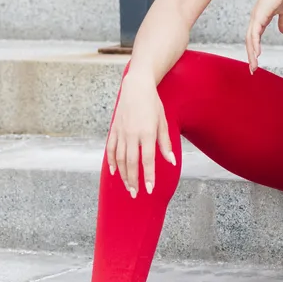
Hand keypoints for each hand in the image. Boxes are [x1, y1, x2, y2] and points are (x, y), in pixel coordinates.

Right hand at [105, 71, 176, 197]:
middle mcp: (132, 134)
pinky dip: (111, 161)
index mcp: (147, 133)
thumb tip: (171, 161)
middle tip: (136, 194)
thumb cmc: (153, 104)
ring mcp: (121, 132)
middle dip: (133, 180)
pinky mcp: (114, 129)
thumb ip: (165, 144)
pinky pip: (111, 149)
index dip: (148, 176)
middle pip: (131, 163)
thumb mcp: (163, 122)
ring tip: (128, 186)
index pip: (147, 160)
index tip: (149, 189)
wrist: (136, 87)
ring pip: (119, 159)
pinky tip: (115, 172)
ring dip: (123, 175)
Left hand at [246, 0, 282, 72]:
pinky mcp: (259, 16)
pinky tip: (256, 54)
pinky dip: (255, 45)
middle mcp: (255, 18)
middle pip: (250, 41)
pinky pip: (255, 34)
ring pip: (250, 39)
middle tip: (253, 69)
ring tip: (253, 66)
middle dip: (251, 55)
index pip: (254, 36)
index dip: (255, 49)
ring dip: (252, 54)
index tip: (257, 60)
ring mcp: (256, 17)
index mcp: (260, 18)